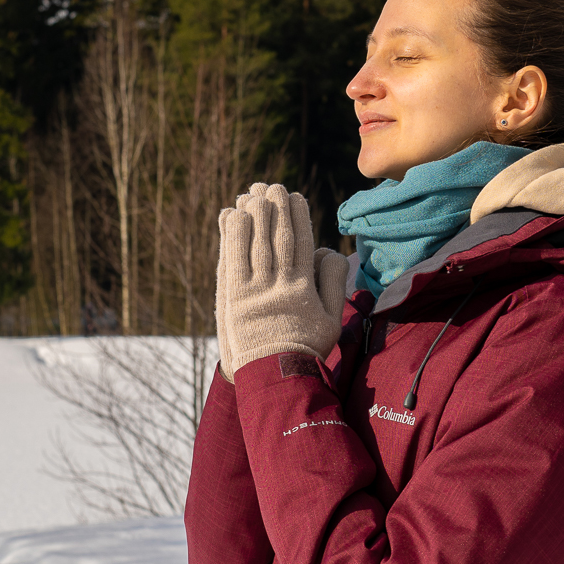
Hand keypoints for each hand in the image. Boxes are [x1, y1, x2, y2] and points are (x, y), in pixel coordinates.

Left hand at [215, 183, 348, 380]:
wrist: (277, 377)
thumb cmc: (307, 349)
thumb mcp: (331, 318)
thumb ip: (332, 283)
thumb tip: (330, 250)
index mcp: (303, 288)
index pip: (301, 244)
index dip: (298, 217)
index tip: (295, 197)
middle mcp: (277, 285)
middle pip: (276, 238)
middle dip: (275, 209)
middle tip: (272, 186)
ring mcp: (253, 291)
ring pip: (253, 245)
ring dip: (253, 216)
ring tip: (252, 193)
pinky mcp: (232, 299)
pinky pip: (231, 261)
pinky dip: (231, 237)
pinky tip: (231, 216)